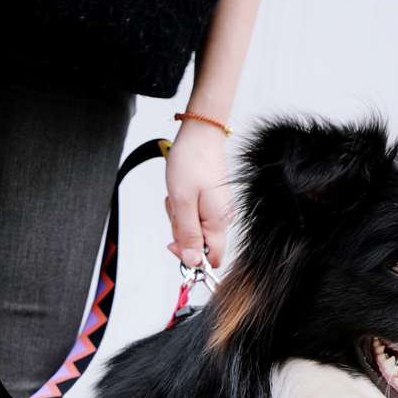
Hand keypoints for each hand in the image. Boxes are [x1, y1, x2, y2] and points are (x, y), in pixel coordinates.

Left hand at [164, 120, 233, 267]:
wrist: (199, 135)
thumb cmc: (191, 162)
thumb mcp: (182, 203)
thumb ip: (188, 235)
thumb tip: (193, 262)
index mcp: (219, 222)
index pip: (211, 259)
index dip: (191, 257)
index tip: (175, 243)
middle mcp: (222, 219)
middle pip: (198, 245)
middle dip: (180, 230)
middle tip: (176, 208)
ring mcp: (217, 211)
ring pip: (192, 230)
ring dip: (179, 217)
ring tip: (179, 195)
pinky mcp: (211, 203)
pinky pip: (193, 216)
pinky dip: (182, 208)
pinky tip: (182, 192)